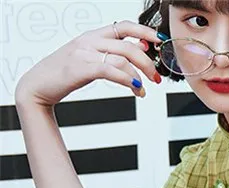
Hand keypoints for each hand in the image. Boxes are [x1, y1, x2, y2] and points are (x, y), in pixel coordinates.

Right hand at [14, 20, 161, 107]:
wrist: (38, 85)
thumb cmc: (65, 73)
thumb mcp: (91, 58)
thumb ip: (113, 53)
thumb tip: (140, 47)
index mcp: (93, 35)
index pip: (124, 26)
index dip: (144, 32)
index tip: (160, 41)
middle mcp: (89, 40)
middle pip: (128, 45)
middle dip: (148, 63)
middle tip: (156, 78)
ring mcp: (83, 53)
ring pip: (122, 58)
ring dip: (139, 76)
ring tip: (143, 89)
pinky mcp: (80, 68)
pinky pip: (111, 70)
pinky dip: (128, 80)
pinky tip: (135, 89)